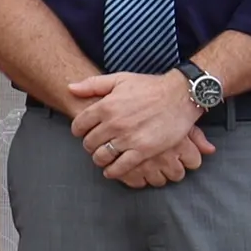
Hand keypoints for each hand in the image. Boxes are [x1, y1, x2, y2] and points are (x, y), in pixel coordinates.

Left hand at [65, 71, 213, 182]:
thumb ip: (93, 84)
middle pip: (89, 143)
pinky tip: (112, 170)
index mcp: (105, 106)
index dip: (78, 131)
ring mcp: (128, 138)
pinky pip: (120, 167)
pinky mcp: (143, 150)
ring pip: (102, 156)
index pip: (79, 125)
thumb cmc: (150, 87)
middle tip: (95, 145)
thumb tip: (71, 88)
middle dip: (89, 145)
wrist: (180, 96)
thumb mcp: (120, 79)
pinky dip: (113, 171)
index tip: (83, 133)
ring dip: (99, 159)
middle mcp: (114, 123)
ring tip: (103, 157)